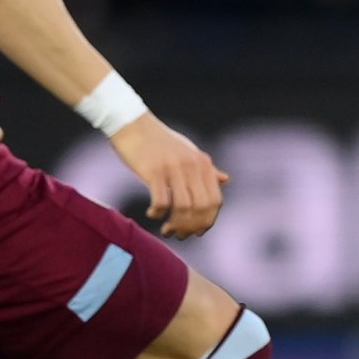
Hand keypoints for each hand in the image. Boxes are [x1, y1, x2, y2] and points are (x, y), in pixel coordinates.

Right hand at [110, 113, 229, 239]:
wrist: (132, 124)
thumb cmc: (160, 141)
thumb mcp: (188, 151)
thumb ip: (207, 168)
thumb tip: (226, 179)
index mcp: (203, 163)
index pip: (215, 201)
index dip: (208, 220)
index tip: (197, 231)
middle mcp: (192, 165)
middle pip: (202, 208)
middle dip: (192, 227)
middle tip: (180, 234)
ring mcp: (173, 168)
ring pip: (184, 208)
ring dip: (176, 225)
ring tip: (167, 229)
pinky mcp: (153, 171)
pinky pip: (161, 202)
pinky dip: (158, 213)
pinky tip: (152, 214)